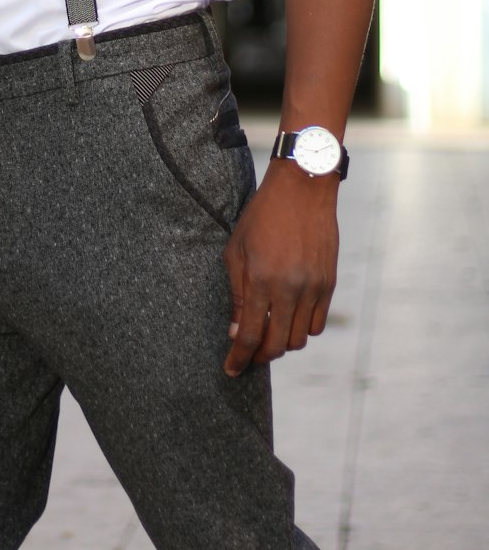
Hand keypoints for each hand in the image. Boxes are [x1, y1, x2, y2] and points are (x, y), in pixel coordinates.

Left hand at [222, 157, 338, 375]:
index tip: (232, 371)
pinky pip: (317, 324)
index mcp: (262, 280)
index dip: (240, 358)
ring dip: (282, 343)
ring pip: (299, 339)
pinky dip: (302, 329)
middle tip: (249, 353)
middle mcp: (290, 289)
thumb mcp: (237, 249)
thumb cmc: (262, 216)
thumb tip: (237, 331)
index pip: (250, 335)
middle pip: (277, 345)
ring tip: (269, 332)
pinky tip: (289, 318)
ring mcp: (313, 288)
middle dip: (261, 356)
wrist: (303, 189)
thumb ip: (237, 293)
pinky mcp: (329, 284)